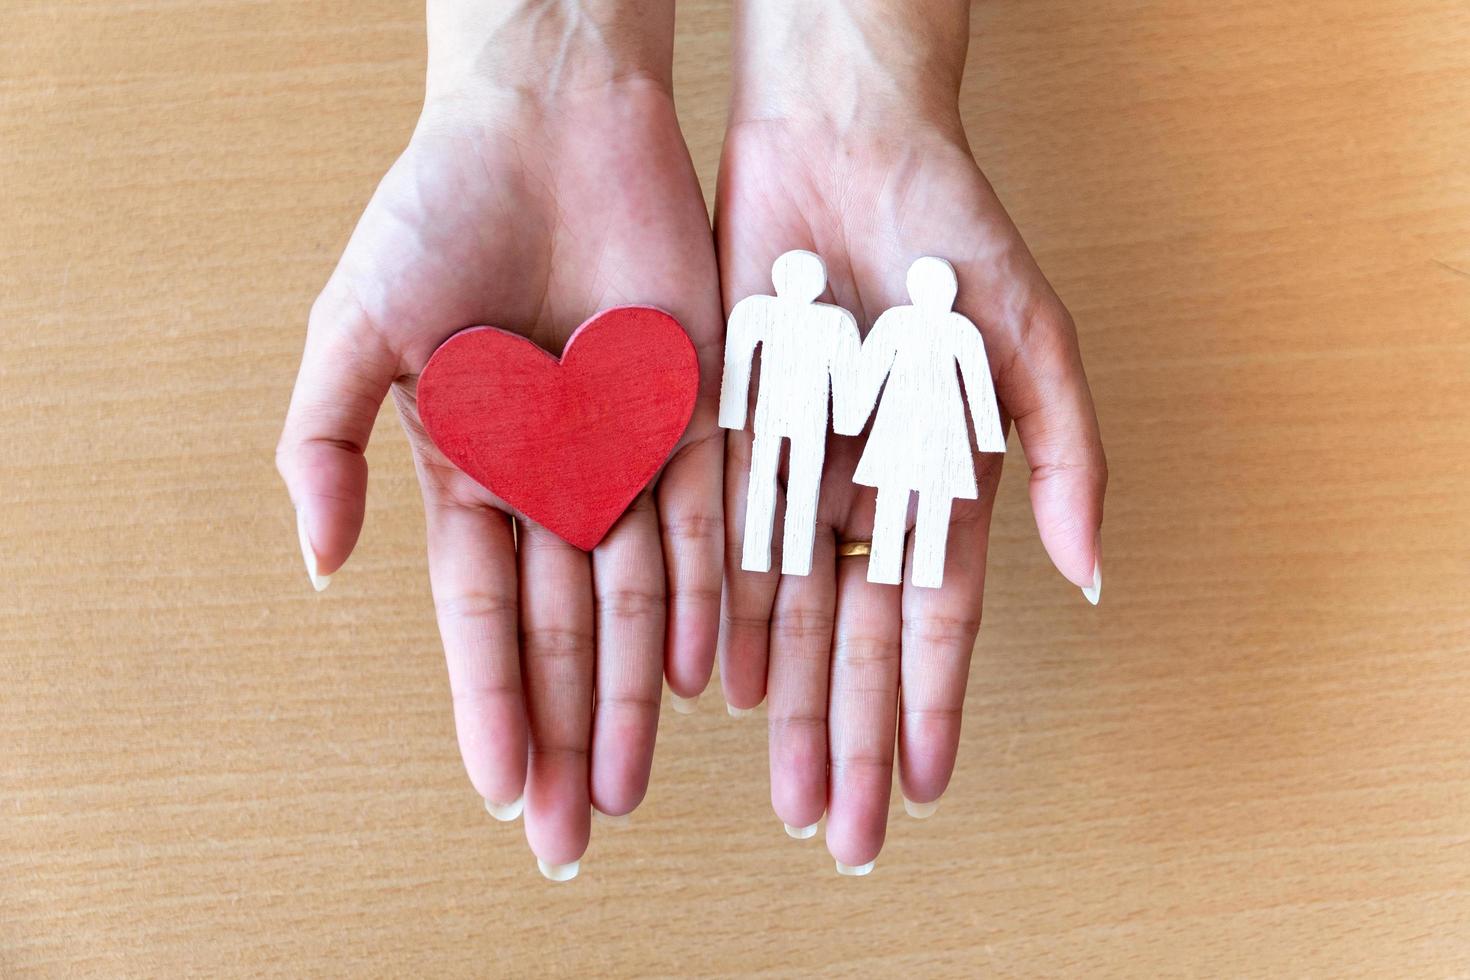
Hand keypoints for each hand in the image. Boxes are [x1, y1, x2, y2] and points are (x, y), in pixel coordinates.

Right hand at [276, 1, 723, 876]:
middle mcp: (550, 481)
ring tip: (628, 787)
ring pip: (634, 601)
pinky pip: (702, 526)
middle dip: (563, 734)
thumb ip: (323, 443)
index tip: (500, 791)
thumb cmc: (437, 210)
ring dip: (632, 695)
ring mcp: (623, 454)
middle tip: (568, 835)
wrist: (547, 121)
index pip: (480, 617)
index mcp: (469, 472)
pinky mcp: (693, 414)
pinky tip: (695, 678)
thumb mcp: (355, 327)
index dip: (490, 706)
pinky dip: (699, 601)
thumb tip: (323, 566)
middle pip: (561, 633)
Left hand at [717, 0, 1106, 870]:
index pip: (934, 619)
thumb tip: (1089, 574)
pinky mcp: (729, 432)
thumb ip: (1066, 453)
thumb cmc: (954, 228)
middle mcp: (866, 489)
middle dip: (849, 734)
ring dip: (785, 699)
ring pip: (785, 608)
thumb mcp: (1031, 338)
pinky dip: (722, 611)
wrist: (842, 138)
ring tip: (782, 784)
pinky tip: (717, 682)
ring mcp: (797, 465)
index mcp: (943, 478)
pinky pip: (723, 541)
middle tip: (837, 828)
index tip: (916, 787)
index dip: (928, 706)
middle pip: (856, 638)